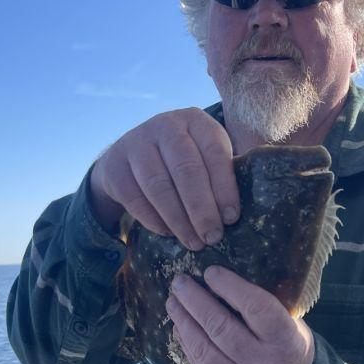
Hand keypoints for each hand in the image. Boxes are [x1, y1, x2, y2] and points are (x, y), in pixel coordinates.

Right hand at [89, 108, 239, 249]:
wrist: (126, 158)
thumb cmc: (179, 162)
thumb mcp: (203, 155)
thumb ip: (222, 174)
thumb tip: (249, 211)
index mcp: (195, 120)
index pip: (214, 152)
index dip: (224, 187)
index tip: (232, 218)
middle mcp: (165, 125)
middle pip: (186, 170)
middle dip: (202, 208)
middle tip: (213, 237)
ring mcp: (136, 143)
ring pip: (159, 186)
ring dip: (179, 220)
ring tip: (194, 243)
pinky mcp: (115, 166)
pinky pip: (136, 199)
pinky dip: (155, 221)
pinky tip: (169, 234)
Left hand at [165, 266, 314, 363]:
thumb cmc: (286, 349)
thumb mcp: (291, 326)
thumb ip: (266, 305)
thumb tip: (224, 278)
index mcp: (287, 342)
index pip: (256, 308)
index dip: (230, 287)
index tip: (210, 272)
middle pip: (220, 326)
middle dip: (195, 300)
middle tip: (179, 282)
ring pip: (203, 348)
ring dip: (183, 321)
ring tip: (173, 302)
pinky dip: (187, 342)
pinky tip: (180, 327)